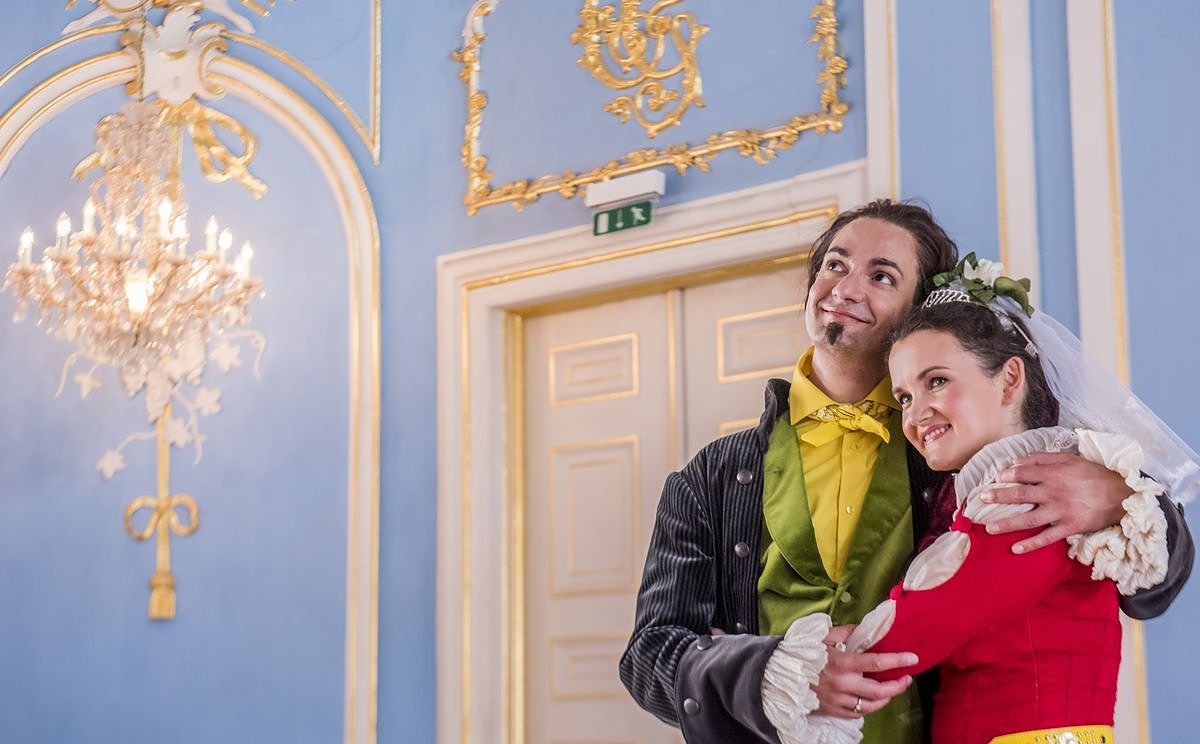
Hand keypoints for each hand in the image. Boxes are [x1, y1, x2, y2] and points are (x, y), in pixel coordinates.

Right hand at [812, 625, 916, 717]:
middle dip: (897, 686)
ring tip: (892, 690)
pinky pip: (856, 713)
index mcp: (842, 663)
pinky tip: (873, 700)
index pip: (877, 663)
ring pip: (870, 705)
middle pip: (879, 690)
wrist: (780, 674)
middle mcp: (843, 683)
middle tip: (906, 679)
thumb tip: (863, 629)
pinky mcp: (832, 710)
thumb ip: (845, 632)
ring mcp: (838, 699)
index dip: (898, 660)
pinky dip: (868, 707)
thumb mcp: (823, 636)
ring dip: (886, 698)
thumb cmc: (802, 653)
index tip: (912, 658)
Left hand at [982, 452, 1128, 553]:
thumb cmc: (1094, 474)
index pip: (1022, 474)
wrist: (1122, 494)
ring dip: (1007, 524)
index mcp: (1053, 474)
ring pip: (1029, 519)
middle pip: (1020, 495)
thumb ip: (1043, 458)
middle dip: (998, 497)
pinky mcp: (1070, 527)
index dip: (1006, 476)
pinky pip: (1047, 537)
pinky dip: (1031, 544)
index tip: (994, 479)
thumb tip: (1017, 461)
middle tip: (982, 499)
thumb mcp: (1070, 459)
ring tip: (989, 529)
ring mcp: (1061, 511)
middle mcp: (1054, 492)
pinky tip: (1015, 549)